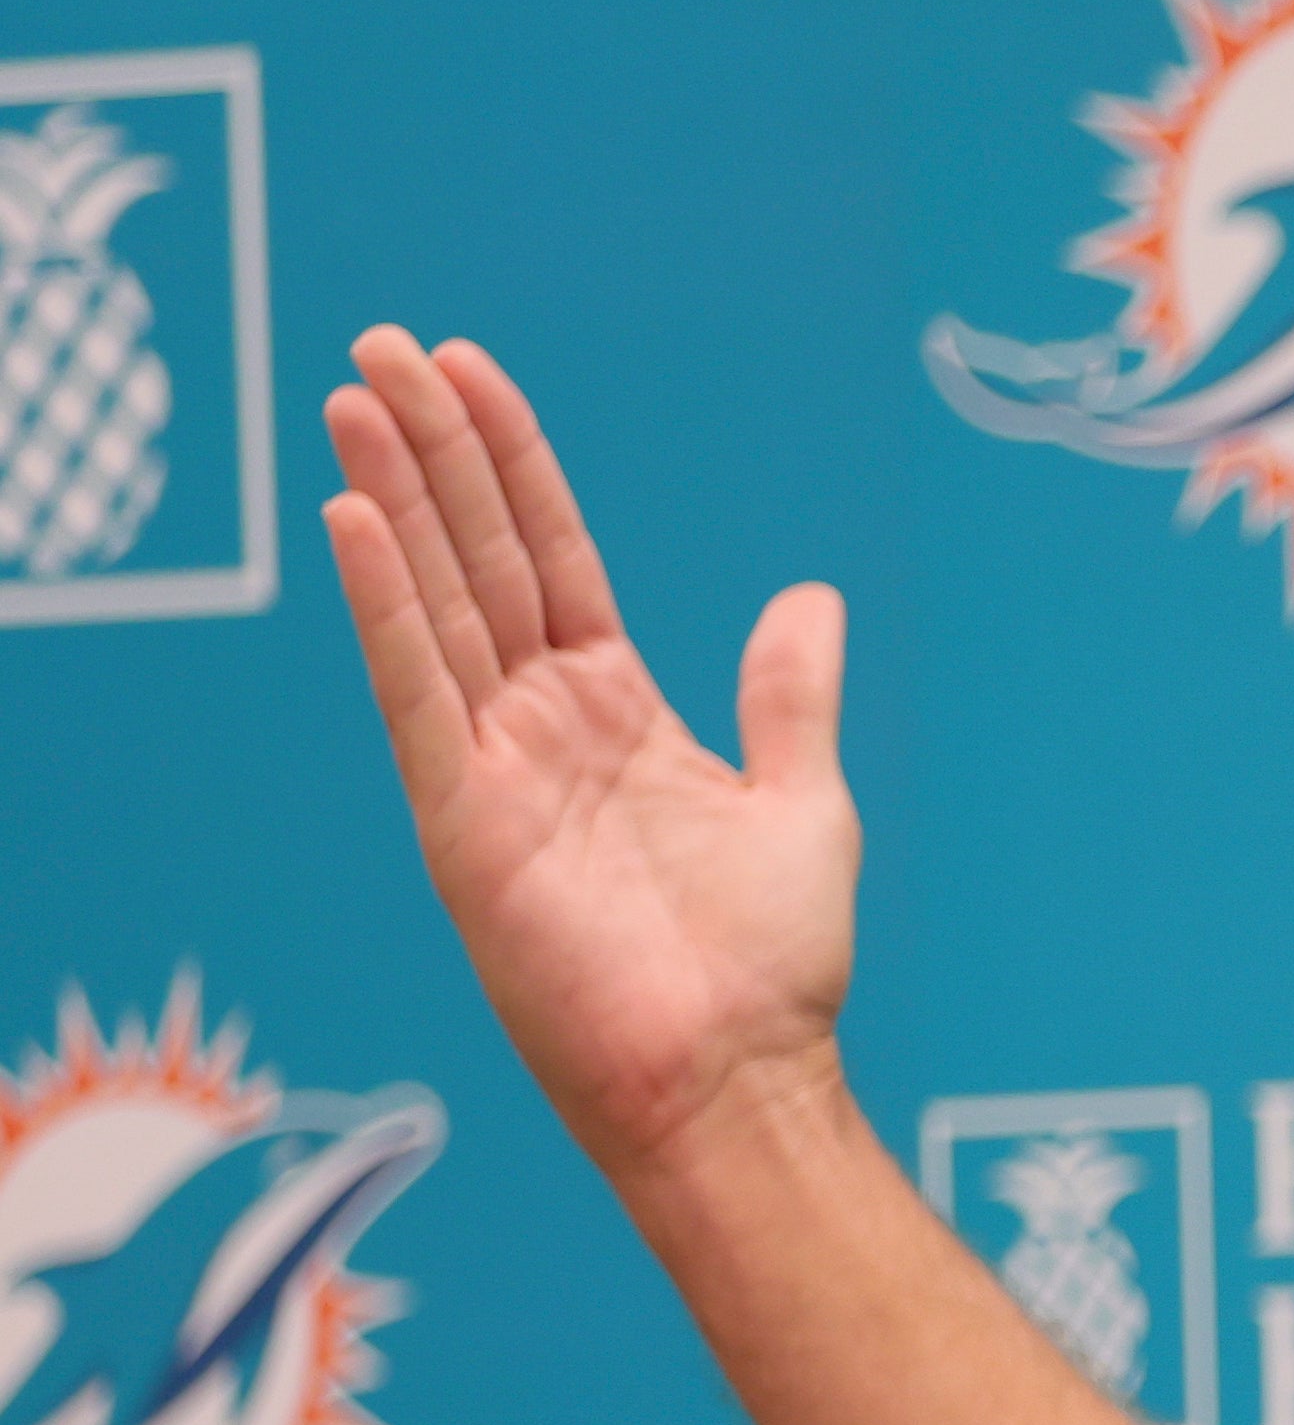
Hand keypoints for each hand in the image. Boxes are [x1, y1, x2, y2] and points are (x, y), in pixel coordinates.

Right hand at [322, 329, 859, 1187]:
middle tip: (379, 346)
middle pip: (476, 559)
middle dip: (433, 451)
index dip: (513, 466)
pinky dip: (384, 605)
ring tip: (353, 397)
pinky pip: (416, 690)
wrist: (741, 1077)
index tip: (470, 372)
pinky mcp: (461, 821)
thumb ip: (788, 696)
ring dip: (393, 497)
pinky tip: (354, 518)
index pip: (551, 559)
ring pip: (433, 603)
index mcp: (617, 713)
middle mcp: (542, 729)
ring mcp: (494, 769)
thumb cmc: (774, 966)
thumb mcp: (802, 801)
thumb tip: (810, 596)